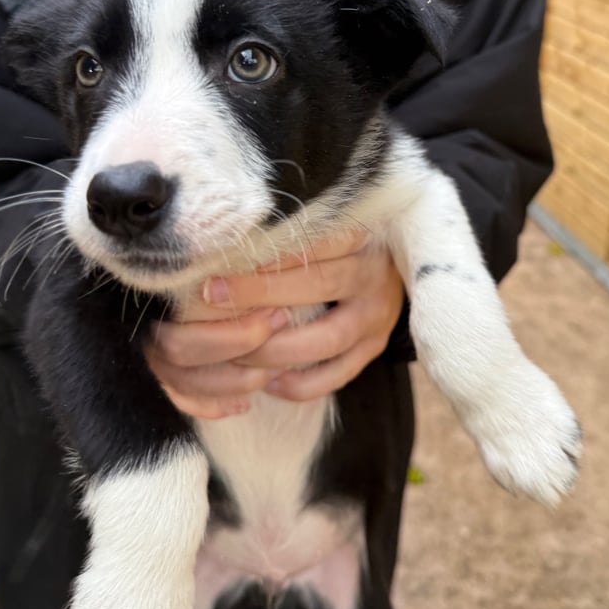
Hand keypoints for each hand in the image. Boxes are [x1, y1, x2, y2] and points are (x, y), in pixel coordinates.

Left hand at [144, 232, 404, 418]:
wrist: (394, 266)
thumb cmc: (343, 241)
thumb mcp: (327, 225)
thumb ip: (289, 232)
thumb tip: (225, 243)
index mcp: (361, 236)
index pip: (312, 242)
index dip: (267, 254)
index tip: (223, 264)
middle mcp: (372, 275)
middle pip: (317, 285)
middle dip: (260, 294)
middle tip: (213, 299)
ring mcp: (377, 316)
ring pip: (327, 340)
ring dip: (276, 349)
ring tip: (235, 353)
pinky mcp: (374, 347)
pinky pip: (338, 374)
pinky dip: (301, 384)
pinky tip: (267, 382)